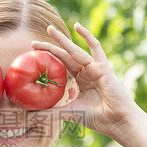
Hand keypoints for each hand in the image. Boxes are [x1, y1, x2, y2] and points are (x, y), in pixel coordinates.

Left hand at [31, 23, 141, 142]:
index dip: (48, 62)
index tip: (33, 58)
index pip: (61, 68)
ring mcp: (94, 68)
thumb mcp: (69, 113)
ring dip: (61, 39)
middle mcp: (86, 73)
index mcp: (80, 83)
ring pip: (74, 50)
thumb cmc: (97, 118)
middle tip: (33, 43)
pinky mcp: (103, 66)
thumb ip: (50, 113)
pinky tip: (77, 26)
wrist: (117, 121)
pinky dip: (87, 35)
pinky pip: (95, 47)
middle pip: (64, 57)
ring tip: (49, 29)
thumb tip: (28, 116)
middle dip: (49, 48)